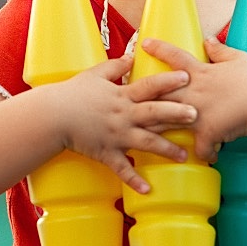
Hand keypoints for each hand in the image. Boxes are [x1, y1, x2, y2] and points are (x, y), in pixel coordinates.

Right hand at [51, 55, 197, 193]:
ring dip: (166, 149)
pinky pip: (122, 169)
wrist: (51, 116)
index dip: (168, 81)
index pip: (149, 86)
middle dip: (175, 114)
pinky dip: (134, 180)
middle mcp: (123, 115)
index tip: (187, 77)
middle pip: (153, 114)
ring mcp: (116, 136)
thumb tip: (132, 55)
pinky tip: (148, 190)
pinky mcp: (106, 153)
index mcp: (122, 95)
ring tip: (185, 155)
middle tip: (196, 115)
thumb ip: (116, 65)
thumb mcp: (95, 74)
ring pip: (145, 143)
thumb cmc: (72, 93)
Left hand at [139, 37, 246, 161]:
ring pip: (168, 121)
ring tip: (143, 135)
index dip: (159, 49)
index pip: (176, 57)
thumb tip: (209, 40)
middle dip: (141, 96)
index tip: (144, 43)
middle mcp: (194, 91)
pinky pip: (200, 147)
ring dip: (156, 129)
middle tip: (127, 99)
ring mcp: (198, 113)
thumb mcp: (239, 58)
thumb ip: (221, 50)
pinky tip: (209, 157)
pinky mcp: (207, 132)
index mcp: (202, 72)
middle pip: (160, 92)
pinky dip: (205, 152)